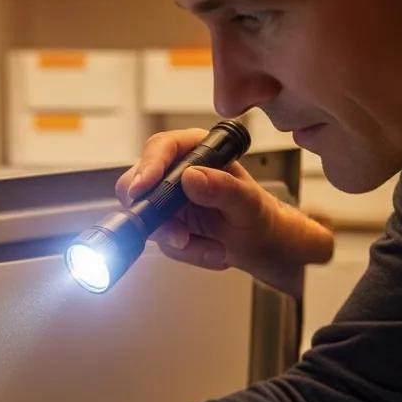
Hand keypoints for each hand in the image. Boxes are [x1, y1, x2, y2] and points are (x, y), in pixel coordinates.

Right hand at [116, 128, 334, 297]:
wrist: (262, 244)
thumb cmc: (261, 217)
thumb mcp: (248, 203)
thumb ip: (222, 188)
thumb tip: (192, 177)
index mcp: (198, 152)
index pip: (161, 149)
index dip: (148, 166)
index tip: (144, 187)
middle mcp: (178, 173)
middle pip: (139, 186)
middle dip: (159, 219)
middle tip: (181, 237)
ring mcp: (169, 201)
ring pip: (149, 221)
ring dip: (180, 243)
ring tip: (214, 248)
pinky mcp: (167, 225)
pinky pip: (160, 242)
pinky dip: (186, 252)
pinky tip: (210, 250)